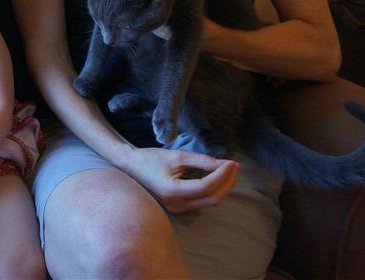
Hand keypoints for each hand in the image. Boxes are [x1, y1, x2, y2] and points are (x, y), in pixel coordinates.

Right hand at [124, 146, 239, 213]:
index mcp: (173, 191)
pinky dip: (213, 190)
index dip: (223, 175)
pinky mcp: (178, 207)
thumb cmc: (150, 158)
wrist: (129, 167)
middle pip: (212, 198)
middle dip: (228, 182)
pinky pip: (202, 201)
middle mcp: (176, 205)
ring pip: (209, 202)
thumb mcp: (176, 156)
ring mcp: (177, 209)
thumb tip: (224, 165)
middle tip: (234, 166)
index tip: (232, 162)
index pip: (206, 187)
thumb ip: (201, 161)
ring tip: (229, 170)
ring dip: (223, 187)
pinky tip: (218, 178)